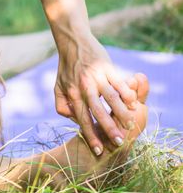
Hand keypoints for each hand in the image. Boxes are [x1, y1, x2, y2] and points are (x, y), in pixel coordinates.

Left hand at [54, 33, 139, 154]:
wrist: (72, 42)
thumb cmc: (66, 68)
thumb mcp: (57, 87)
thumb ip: (62, 106)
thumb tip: (74, 120)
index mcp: (72, 93)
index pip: (82, 118)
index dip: (90, 135)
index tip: (99, 150)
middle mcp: (84, 86)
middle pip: (97, 110)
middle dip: (107, 128)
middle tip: (118, 143)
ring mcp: (96, 76)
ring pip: (110, 97)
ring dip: (121, 112)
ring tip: (130, 125)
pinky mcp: (107, 66)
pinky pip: (118, 81)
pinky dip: (126, 92)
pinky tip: (134, 103)